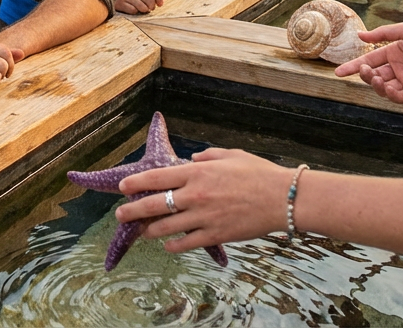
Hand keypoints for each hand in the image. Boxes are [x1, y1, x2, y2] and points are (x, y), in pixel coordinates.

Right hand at [106, 0, 166, 13]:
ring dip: (145, 10)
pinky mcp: (119, 3)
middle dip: (152, 6)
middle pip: (150, 1)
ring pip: (143, 8)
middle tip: (150, 7)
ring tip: (142, 8)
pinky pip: (133, 11)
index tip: (160, 4)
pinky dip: (135, 11)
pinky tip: (133, 8)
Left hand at [116, 148, 290, 252]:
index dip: (136, 182)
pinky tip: (167, 246)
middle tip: (120, 215)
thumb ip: (207, 156)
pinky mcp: (215, 235)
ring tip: (142, 232)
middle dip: (132, 211)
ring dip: (149, 231)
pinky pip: (186, 244)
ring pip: (165, 228)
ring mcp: (203, 217)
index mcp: (197, 173)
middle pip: (153, 205)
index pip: (156, 177)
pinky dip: (172, 246)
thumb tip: (192, 159)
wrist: (283, 198)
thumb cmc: (259, 173)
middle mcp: (195, 195)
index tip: (123, 187)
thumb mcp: (230, 155)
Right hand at [333, 21, 402, 102]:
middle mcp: (399, 68)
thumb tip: (360, 35)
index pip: (369, 61)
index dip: (353, 67)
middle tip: (362, 71)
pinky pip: (399, 97)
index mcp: (394, 53)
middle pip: (373, 75)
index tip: (338, 72)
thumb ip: (383, 34)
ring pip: (384, 88)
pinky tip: (387, 87)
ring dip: (374, 85)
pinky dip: (390, 94)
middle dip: (363, 75)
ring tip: (373, 77)